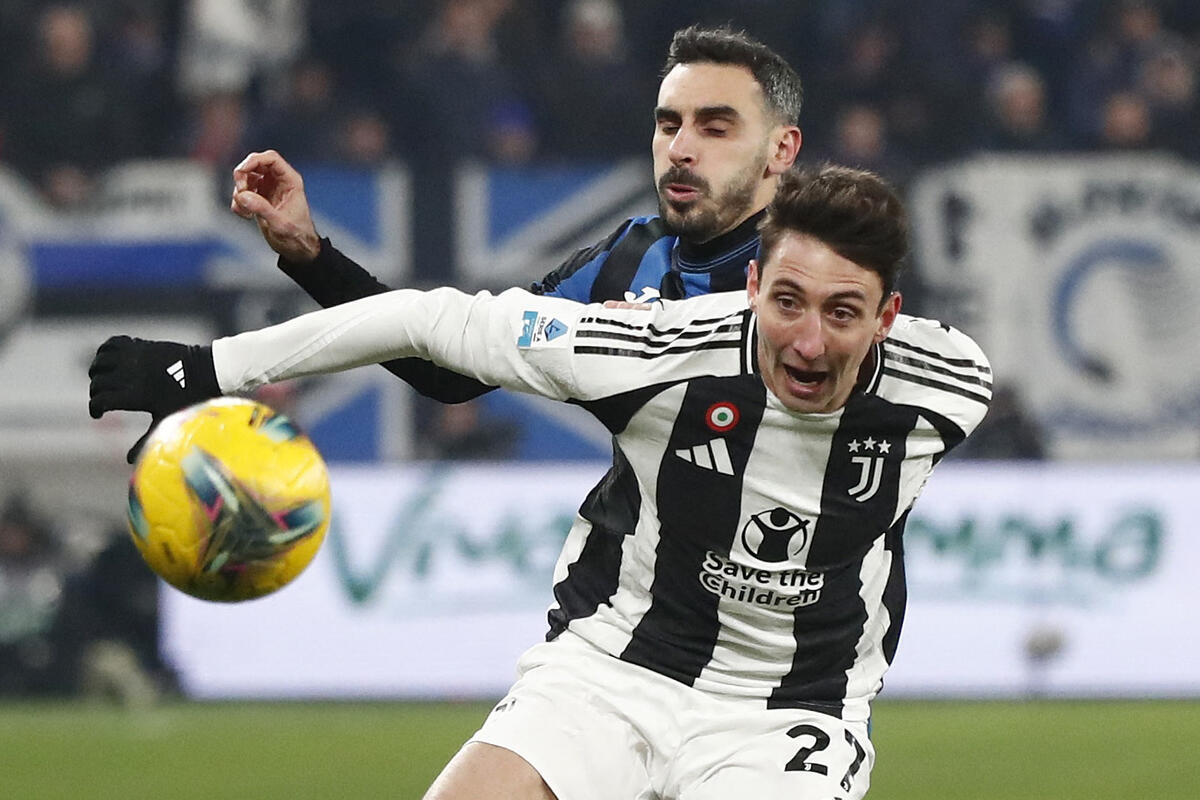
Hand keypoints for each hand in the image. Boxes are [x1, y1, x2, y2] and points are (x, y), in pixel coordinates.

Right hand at [88, 336, 220, 462]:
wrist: (209, 371)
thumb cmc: (191, 399)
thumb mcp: (168, 420)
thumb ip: (146, 440)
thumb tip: (128, 462)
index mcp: (136, 395)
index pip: (100, 400)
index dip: (94, 408)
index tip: (99, 414)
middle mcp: (132, 374)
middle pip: (97, 382)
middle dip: (95, 392)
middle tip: (103, 399)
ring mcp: (136, 357)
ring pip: (100, 360)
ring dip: (97, 370)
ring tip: (103, 379)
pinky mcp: (142, 345)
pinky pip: (113, 342)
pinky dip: (105, 350)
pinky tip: (110, 360)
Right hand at [231, 150, 321, 262]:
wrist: (297, 249)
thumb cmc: (296, 236)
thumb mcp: (280, 224)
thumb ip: (262, 208)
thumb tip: (243, 195)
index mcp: (290, 181)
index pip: (271, 159)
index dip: (254, 160)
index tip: (241, 172)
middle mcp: (279, 181)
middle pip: (254, 164)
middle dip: (242, 176)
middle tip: (241, 193)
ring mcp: (268, 188)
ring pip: (245, 178)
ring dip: (239, 192)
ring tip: (246, 211)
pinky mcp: (259, 198)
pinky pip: (242, 192)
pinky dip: (238, 202)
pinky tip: (246, 216)